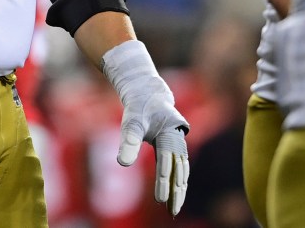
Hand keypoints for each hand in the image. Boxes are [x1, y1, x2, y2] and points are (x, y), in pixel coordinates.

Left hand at [101, 40, 189, 215]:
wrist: (148, 93)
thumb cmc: (138, 108)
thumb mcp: (131, 121)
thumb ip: (129, 141)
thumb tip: (122, 164)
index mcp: (170, 131)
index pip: (167, 160)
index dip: (164, 179)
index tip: (160, 200)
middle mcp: (178, 138)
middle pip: (179, 169)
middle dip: (177, 191)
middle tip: (173, 211)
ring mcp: (179, 143)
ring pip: (182, 170)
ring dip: (179, 189)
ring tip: (174, 209)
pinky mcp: (175, 147)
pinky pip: (179, 168)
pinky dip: (177, 182)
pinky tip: (174, 196)